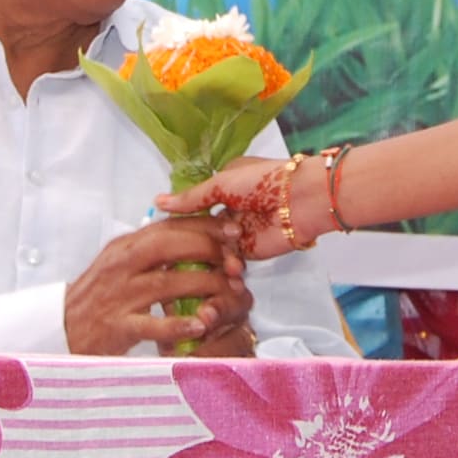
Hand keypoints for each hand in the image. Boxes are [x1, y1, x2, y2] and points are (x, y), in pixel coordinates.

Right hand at [63, 218, 243, 355]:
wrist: (62, 328)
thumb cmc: (98, 296)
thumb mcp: (120, 263)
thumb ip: (151, 249)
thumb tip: (190, 234)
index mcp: (125, 247)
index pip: (168, 226)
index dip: (204, 226)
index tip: (233, 231)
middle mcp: (121, 266)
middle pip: (169, 247)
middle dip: (208, 250)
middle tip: (236, 262)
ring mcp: (119, 295)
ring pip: (167, 284)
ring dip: (204, 287)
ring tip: (230, 294)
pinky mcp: (117, 326)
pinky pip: (152, 325)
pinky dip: (178, 325)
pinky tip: (201, 326)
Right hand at [156, 155, 325, 260]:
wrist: (299, 201)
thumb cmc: (261, 182)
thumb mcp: (221, 184)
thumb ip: (191, 198)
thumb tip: (157, 201)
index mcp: (222, 186)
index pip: (193, 205)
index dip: (178, 219)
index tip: (159, 233)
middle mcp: (228, 209)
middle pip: (201, 230)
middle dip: (191, 243)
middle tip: (169, 257)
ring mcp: (238, 232)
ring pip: (213, 249)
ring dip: (207, 257)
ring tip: (194, 265)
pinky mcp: (250, 252)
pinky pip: (229, 262)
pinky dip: (222, 268)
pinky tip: (211, 275)